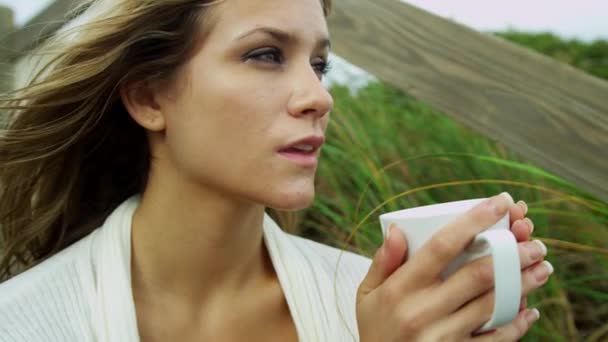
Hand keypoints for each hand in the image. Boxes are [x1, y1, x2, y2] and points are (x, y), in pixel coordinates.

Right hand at [356, 193, 551, 340]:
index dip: (474, 220)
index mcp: (402, 287)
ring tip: (541, 267)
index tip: (498, 202)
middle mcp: (424, 310)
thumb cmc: (376, 327)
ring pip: (493, 304)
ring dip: (523, 283)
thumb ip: (383, 261)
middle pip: (479, 274)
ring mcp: (443, 336)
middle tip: (533, 240)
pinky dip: (517, 325)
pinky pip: (495, 340)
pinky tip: (529, 310)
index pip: (443, 245)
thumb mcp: (367, 294)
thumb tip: (398, 229)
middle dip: (512, 252)